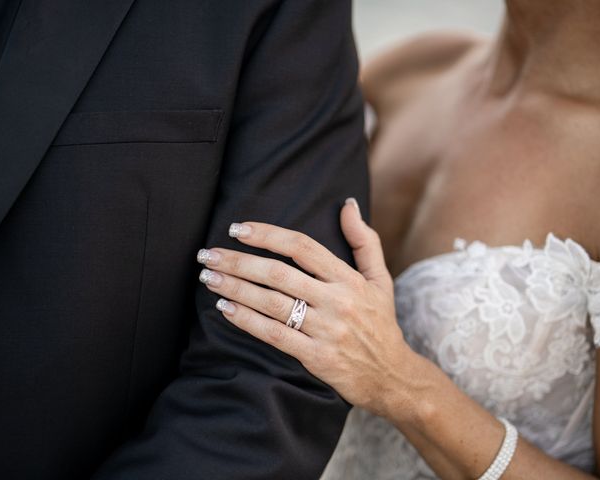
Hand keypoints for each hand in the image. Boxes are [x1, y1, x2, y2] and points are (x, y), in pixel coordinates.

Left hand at [196, 199, 416, 417]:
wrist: (392, 375)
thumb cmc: (381, 323)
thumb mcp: (381, 279)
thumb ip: (364, 240)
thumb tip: (348, 204)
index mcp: (349, 279)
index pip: (302, 247)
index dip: (267, 235)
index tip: (237, 229)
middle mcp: (338, 301)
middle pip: (279, 274)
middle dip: (238, 261)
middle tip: (207, 253)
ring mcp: (326, 330)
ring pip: (272, 303)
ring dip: (236, 288)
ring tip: (209, 277)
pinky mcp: (317, 357)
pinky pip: (275, 335)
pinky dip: (247, 321)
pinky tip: (225, 309)